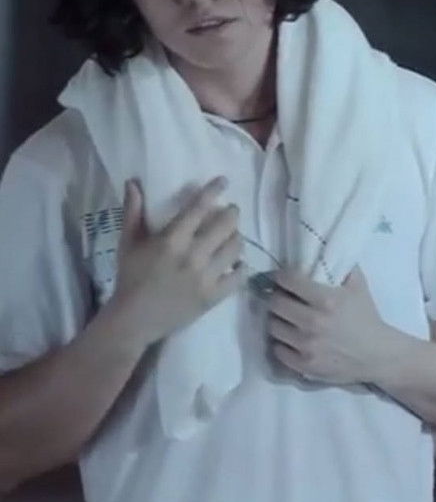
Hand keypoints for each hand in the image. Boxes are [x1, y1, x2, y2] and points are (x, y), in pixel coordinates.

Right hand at [111, 176, 245, 349]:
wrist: (133, 320)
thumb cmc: (130, 278)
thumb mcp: (127, 242)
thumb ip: (132, 211)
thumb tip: (133, 182)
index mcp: (172, 240)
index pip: (199, 208)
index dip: (214, 191)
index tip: (224, 181)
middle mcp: (192, 256)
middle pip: (225, 225)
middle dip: (232, 213)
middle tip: (230, 211)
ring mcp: (205, 278)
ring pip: (235, 248)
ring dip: (237, 237)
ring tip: (232, 236)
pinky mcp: (213, 297)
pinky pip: (238, 277)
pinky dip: (241, 267)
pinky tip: (237, 263)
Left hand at [267, 266, 388, 385]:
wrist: (378, 355)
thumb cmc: (366, 317)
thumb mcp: (358, 285)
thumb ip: (341, 264)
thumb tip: (321, 247)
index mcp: (326, 300)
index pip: (288, 281)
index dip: (282, 277)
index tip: (282, 278)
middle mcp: (313, 322)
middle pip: (275, 304)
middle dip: (277, 298)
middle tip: (283, 297)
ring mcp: (307, 346)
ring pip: (273, 326)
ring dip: (278, 320)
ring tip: (286, 318)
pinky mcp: (305, 366)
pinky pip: (278, 350)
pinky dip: (281, 343)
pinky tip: (290, 338)